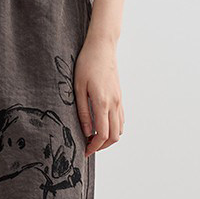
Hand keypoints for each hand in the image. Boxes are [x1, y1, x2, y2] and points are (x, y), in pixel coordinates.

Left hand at [73, 34, 123, 156]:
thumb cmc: (87, 64)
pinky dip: (114, 128)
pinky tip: (102, 126)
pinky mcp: (120, 97)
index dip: (94, 147)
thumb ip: (83, 111)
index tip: (85, 151)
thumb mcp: (78, 88)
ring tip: (94, 139)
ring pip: (120, 129)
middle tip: (88, 147)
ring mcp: (119, 100)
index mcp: (102, 102)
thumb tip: (86, 132)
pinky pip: (121, 119)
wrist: (102, 47)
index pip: (103, 134)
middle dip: (102, 146)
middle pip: (115, 136)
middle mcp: (114, 104)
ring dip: (109, 138)